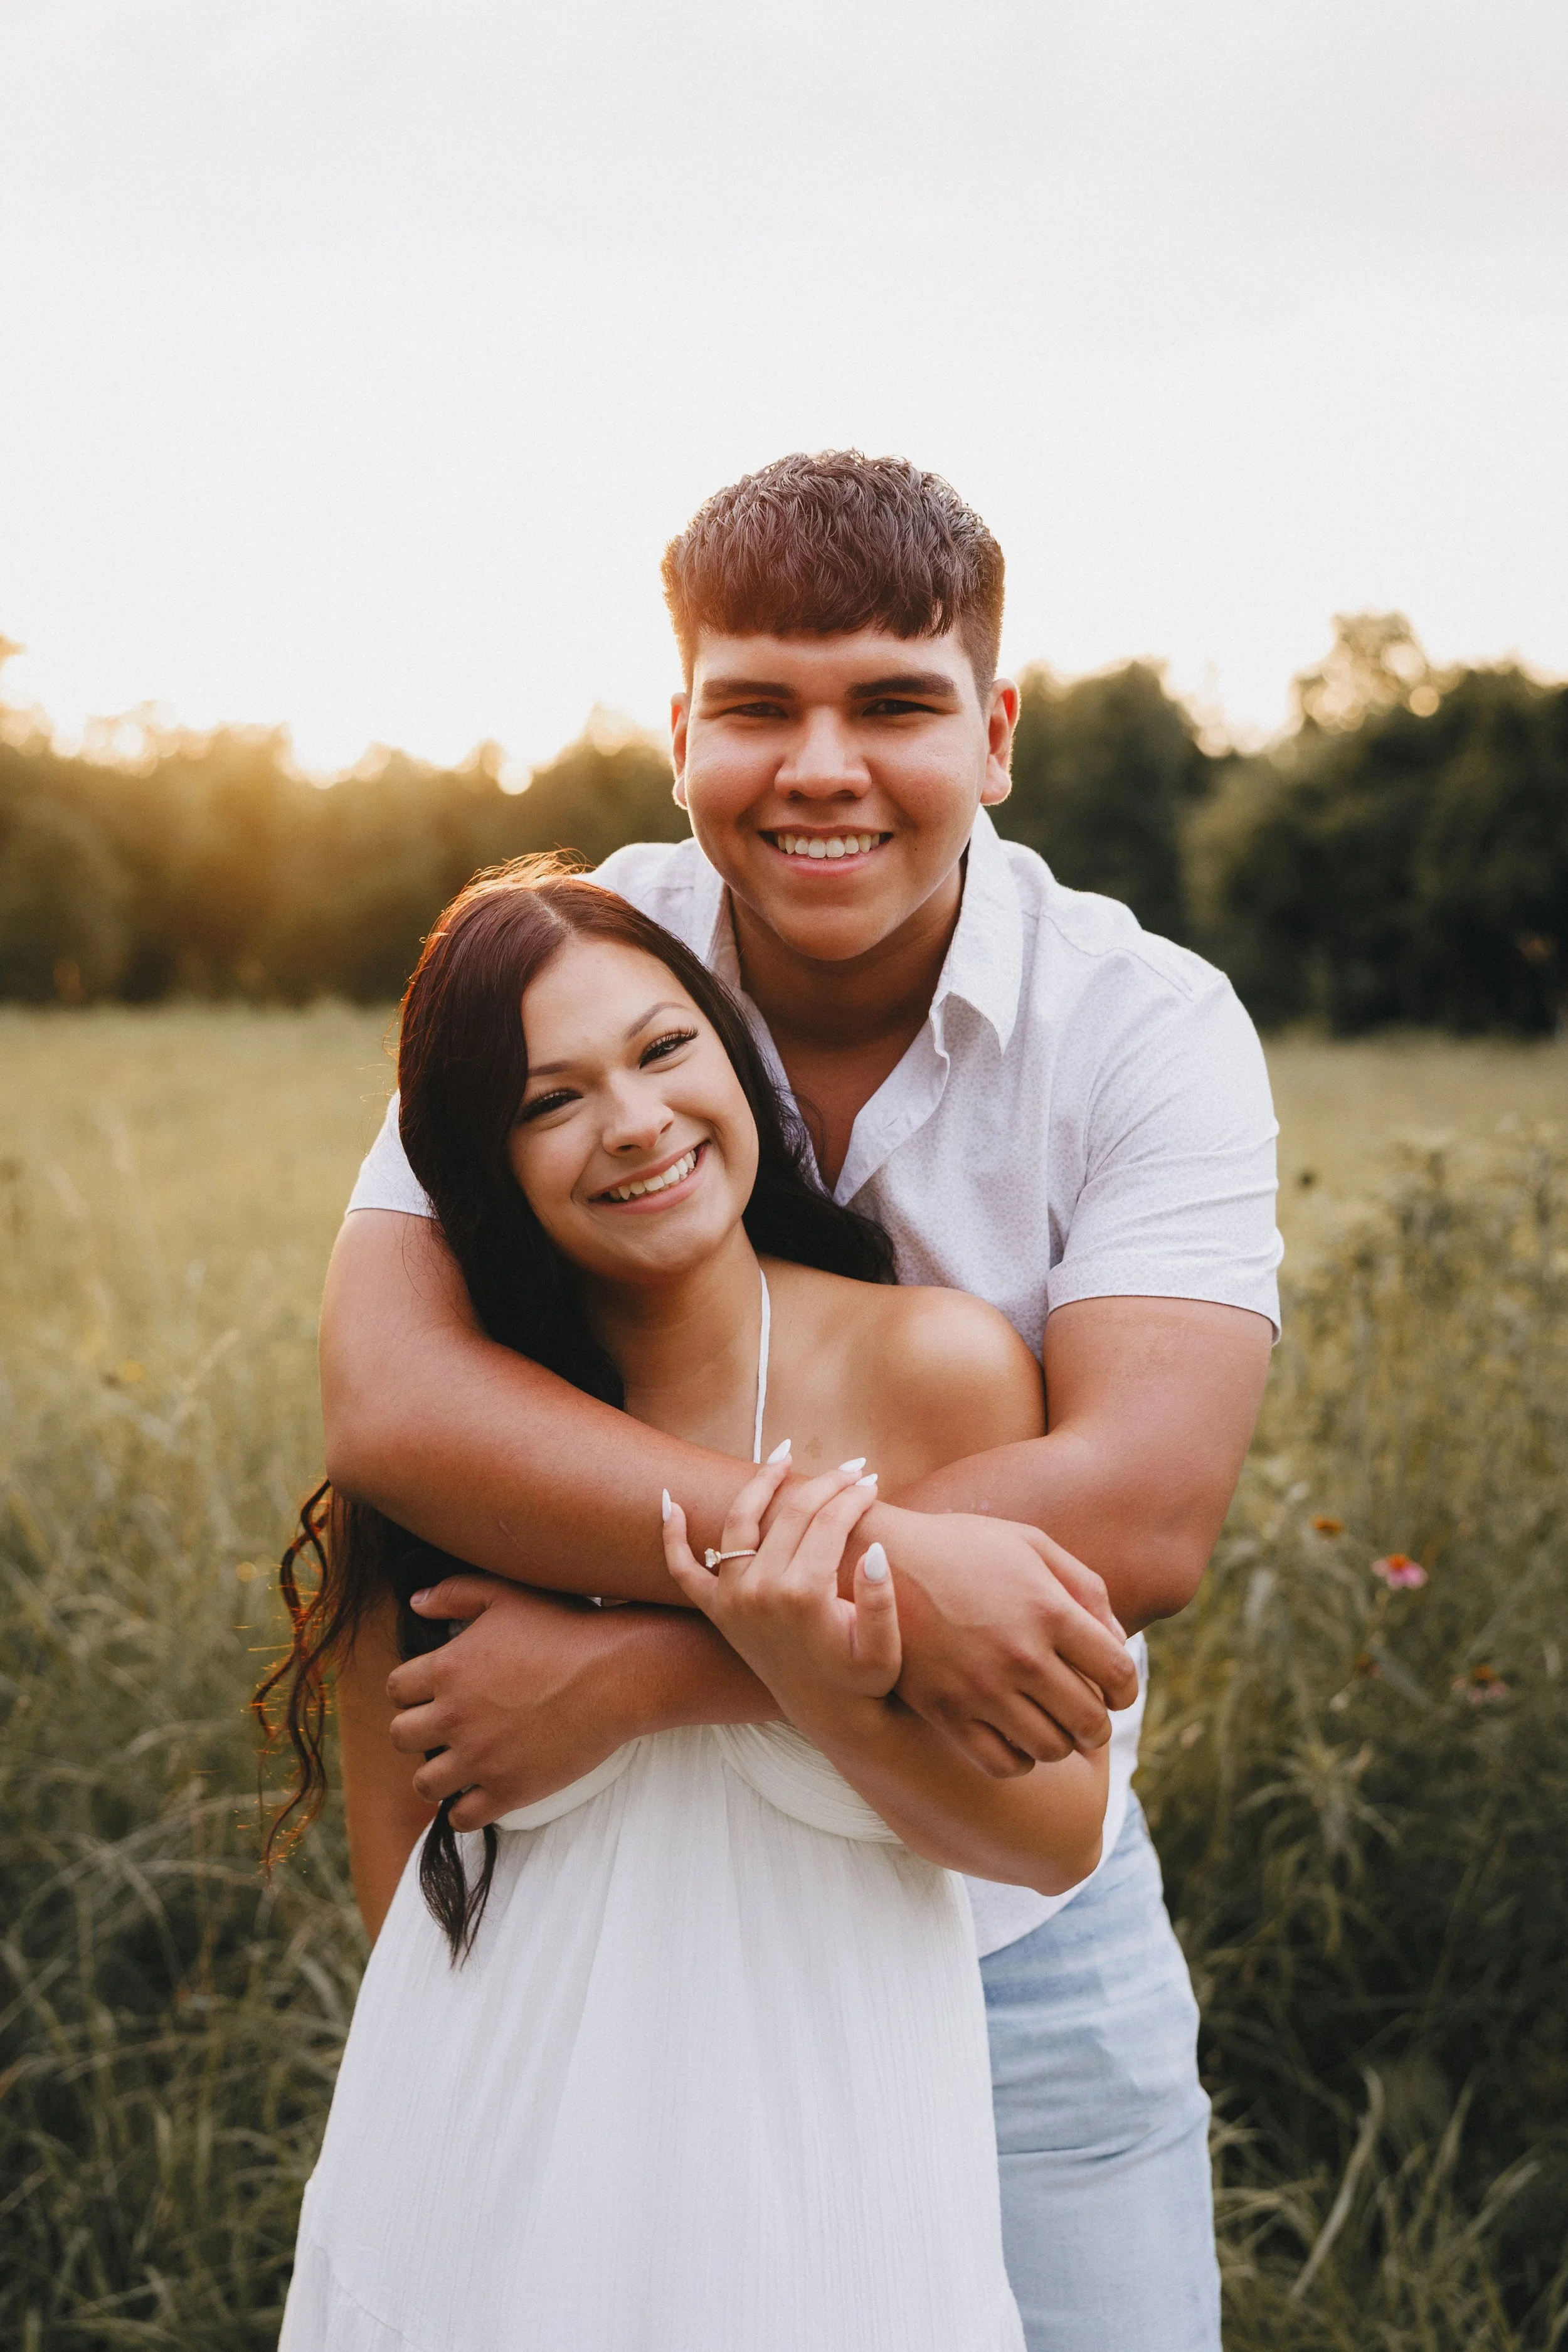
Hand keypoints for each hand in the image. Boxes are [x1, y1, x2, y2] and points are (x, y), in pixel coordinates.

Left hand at [385, 1577, 650, 1829]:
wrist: (617, 1675)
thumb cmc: (565, 1628)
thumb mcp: (505, 1595)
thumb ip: (454, 1593)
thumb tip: (414, 1603)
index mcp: (447, 1669)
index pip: (396, 1690)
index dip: (412, 1690)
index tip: (433, 1692)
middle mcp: (454, 1717)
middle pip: (401, 1737)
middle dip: (418, 1731)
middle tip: (446, 1727)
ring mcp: (480, 1758)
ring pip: (425, 1783)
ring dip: (438, 1773)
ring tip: (461, 1762)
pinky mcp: (508, 1790)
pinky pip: (463, 1817)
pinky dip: (466, 1809)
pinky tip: (482, 1791)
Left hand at [662, 1452, 898, 1715]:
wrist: (829, 1717)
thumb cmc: (864, 1682)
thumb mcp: (885, 1651)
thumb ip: (880, 1601)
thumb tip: (876, 1549)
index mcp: (804, 1595)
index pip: (830, 1523)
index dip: (854, 1496)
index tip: (873, 1481)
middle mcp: (760, 1591)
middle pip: (791, 1514)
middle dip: (826, 1483)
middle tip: (854, 1467)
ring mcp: (733, 1599)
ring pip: (740, 1523)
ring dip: (759, 1483)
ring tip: (783, 1455)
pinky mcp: (717, 1611)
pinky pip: (683, 1570)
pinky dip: (672, 1537)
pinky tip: (669, 1502)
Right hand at [858, 1504, 1137, 1776]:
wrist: (875, 1559)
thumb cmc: (961, 1546)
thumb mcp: (1029, 1543)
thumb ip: (1084, 1586)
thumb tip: (1118, 1639)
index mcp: (1049, 1609)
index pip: (1118, 1673)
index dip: (1127, 1690)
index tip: (1117, 1691)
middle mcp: (1021, 1654)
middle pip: (1089, 1719)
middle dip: (1098, 1723)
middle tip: (1087, 1714)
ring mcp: (981, 1687)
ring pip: (1051, 1748)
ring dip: (1062, 1742)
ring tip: (1051, 1723)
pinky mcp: (946, 1710)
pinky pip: (1003, 1763)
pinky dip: (1021, 1759)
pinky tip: (1016, 1736)